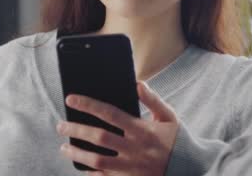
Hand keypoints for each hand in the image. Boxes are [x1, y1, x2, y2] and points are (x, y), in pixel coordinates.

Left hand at [56, 81, 178, 175]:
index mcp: (142, 129)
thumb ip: (152, 99)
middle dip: (76, 130)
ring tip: (64, 147)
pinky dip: (91, 173)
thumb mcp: (169, 116)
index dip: (88, 105)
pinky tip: (81, 167)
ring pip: (97, 160)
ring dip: (77, 153)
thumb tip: (136, 83)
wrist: (191, 169)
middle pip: (98, 137)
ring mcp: (131, 167)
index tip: (71, 99)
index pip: (109, 113)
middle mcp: (134, 148)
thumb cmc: (178, 140)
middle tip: (60, 125)